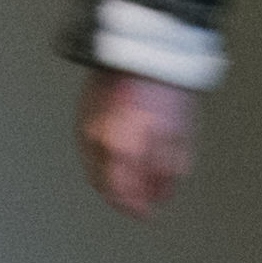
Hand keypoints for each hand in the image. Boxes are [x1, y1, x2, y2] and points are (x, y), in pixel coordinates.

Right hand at [83, 74, 197, 218]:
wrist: (146, 48)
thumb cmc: (167, 91)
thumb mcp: (179, 139)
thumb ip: (166, 174)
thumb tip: (158, 198)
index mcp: (121, 149)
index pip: (121, 195)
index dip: (136, 209)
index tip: (147, 213)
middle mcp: (97, 140)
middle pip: (102, 183)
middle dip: (123, 194)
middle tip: (142, 197)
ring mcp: (85, 124)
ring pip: (94, 164)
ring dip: (113, 174)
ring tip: (137, 170)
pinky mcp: (82, 110)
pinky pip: (90, 144)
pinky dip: (104, 154)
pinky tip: (123, 149)